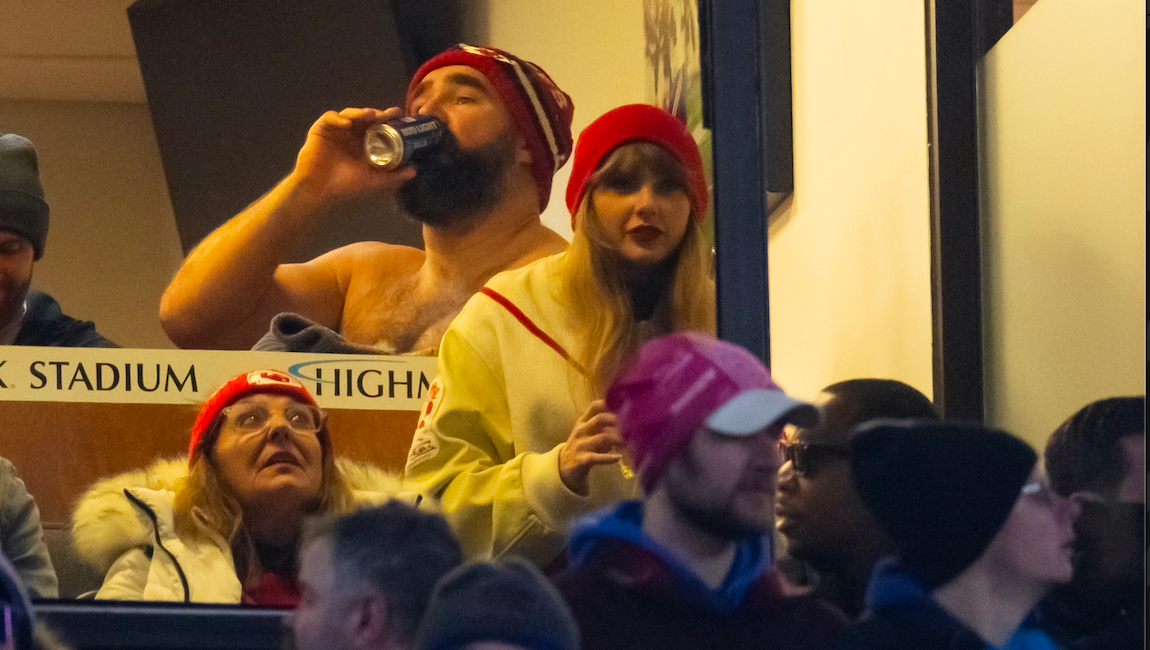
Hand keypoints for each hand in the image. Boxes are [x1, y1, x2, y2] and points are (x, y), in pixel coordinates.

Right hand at [290, 107, 417, 200]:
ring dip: (360, 113)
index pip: (379, 127)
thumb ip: (394, 177)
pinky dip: (338, 118)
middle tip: (390, 114)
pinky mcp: (321, 129)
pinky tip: (347, 124)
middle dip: (379, 114)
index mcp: (364, 142)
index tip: (401, 117)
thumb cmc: (346, 185)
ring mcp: (337, 130)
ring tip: (371, 115)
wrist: (320, 189)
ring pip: (350, 114)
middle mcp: (352, 133)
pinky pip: (330, 118)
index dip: (390, 121)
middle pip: (366, 118)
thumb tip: (415, 171)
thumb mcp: (375, 181)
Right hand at [558, 400, 623, 495]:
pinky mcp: (581, 460)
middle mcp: (580, 431)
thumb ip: (603, 426)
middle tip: (631, 428)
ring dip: (617, 439)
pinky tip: (618, 458)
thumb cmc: (583, 448)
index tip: (625, 407)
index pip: (594, 406)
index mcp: (583, 422)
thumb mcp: (590, 434)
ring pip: (602, 438)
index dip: (610, 404)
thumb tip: (627, 422)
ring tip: (627, 443)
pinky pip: (596, 457)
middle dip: (618, 422)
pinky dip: (609, 458)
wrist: (564, 469)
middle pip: (600, 419)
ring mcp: (580, 445)